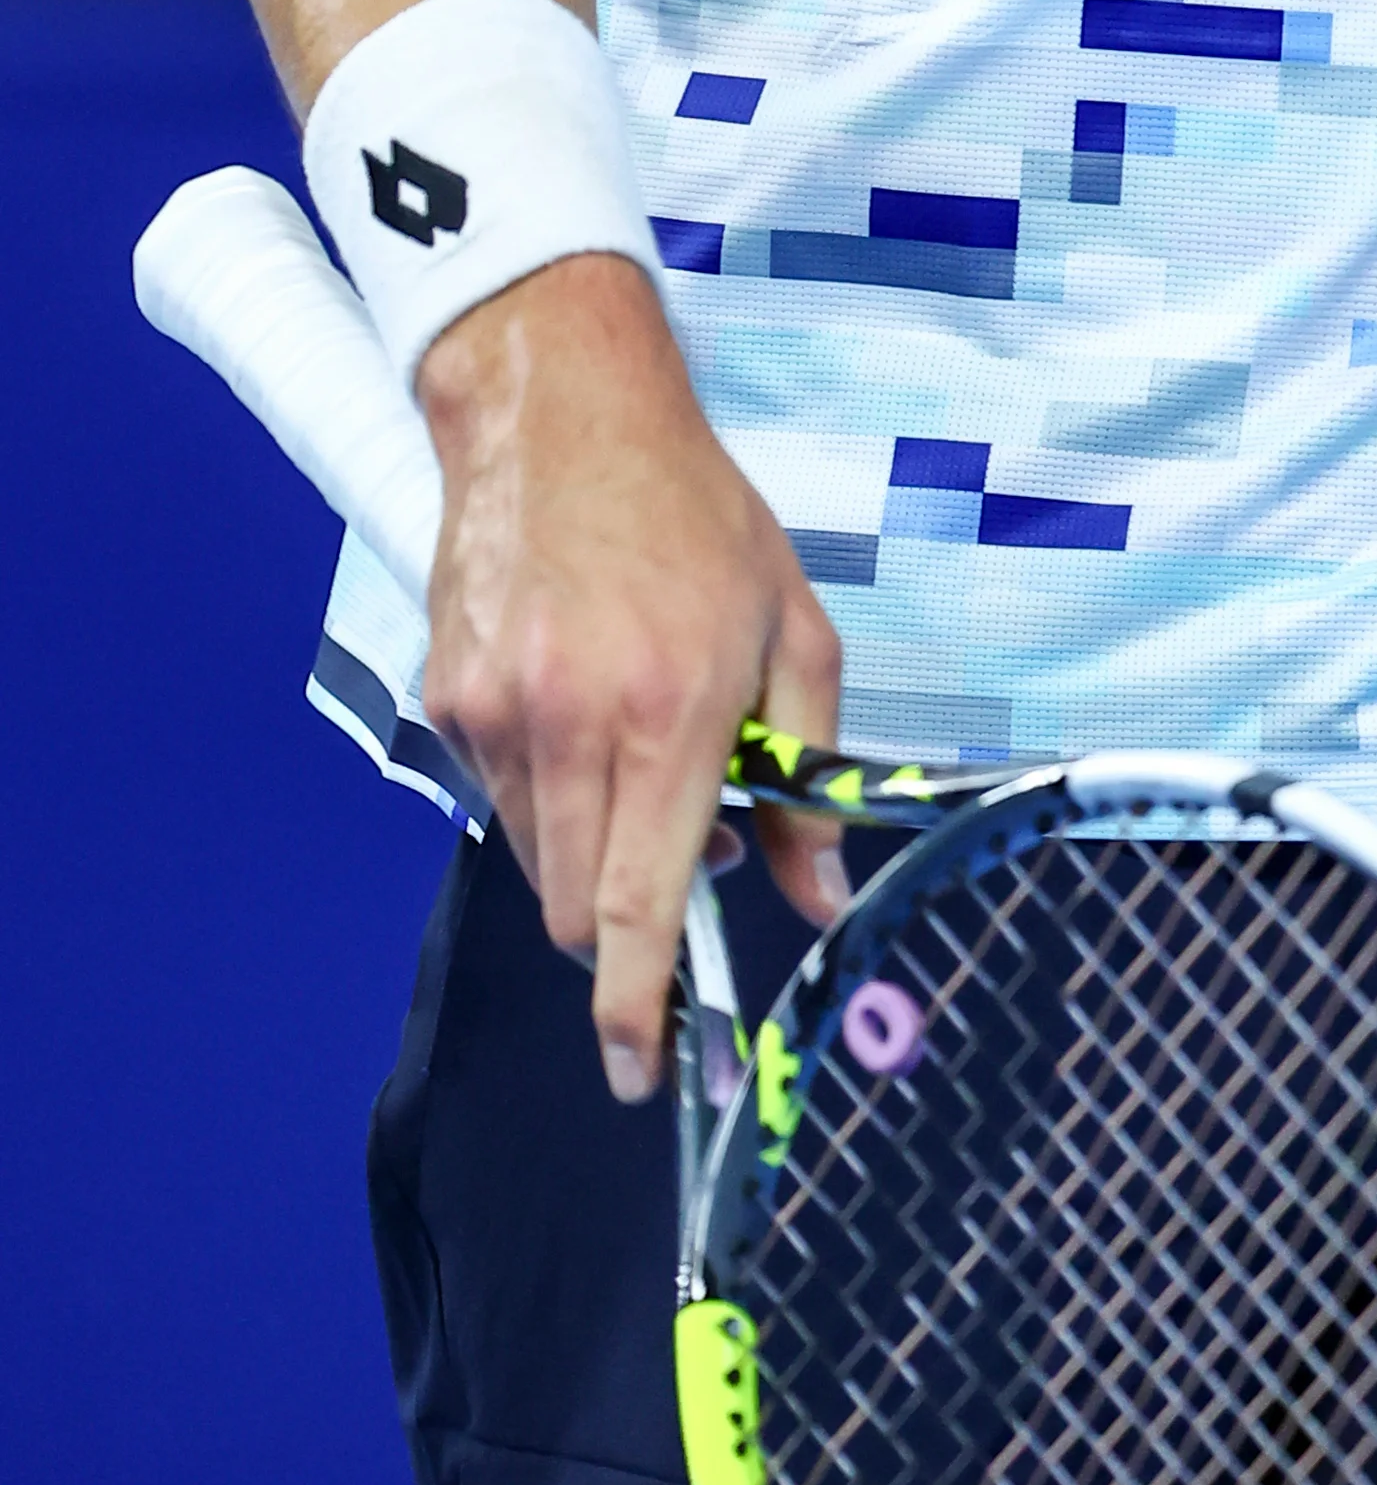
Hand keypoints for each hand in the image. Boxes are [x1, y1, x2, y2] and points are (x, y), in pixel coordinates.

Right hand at [414, 254, 845, 1104]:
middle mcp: (569, 723)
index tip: (644, 1070)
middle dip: (623, 923)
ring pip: (537, 860)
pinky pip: (501, 798)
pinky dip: (548, 791)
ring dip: (587, 849)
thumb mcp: (792, 630)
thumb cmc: (694, 516)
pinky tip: (581, 708)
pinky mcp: (446, 698)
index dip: (636, 1004)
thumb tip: (823, 892)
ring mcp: (494, 714)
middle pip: (576, 909)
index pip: (636, 901)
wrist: (561, 414)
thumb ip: (808, 772)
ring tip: (635, 748)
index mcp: (667, 712)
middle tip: (684, 853)